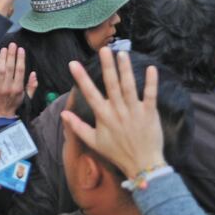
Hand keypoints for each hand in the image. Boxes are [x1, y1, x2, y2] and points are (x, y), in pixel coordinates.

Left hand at [0, 43, 37, 117]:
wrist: (1, 115)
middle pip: (10, 67)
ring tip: (4, 49)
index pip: (20, 70)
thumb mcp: (26, 97)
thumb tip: (34, 74)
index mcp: (18, 88)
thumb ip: (32, 86)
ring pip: (0, 69)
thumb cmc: (14, 104)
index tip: (21, 49)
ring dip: (2, 58)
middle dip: (11, 55)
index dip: (20, 59)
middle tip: (12, 45)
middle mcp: (8, 87)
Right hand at [60, 48, 164, 180]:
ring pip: (129, 86)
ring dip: (126, 69)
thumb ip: (78, 127)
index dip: (81, 78)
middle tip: (104, 49)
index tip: (73, 63)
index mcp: (104, 116)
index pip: (90, 94)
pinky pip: (150, 95)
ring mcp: (134, 111)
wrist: (143, 165)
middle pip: (112, 84)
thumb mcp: (94, 142)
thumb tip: (63, 114)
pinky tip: (151, 68)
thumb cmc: (117, 153)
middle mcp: (118, 110)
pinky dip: (151, 82)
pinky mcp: (149, 113)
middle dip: (107, 66)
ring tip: (122, 53)